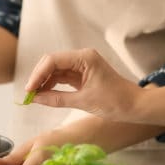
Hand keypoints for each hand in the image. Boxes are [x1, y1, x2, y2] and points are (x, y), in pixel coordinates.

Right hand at [25, 48, 141, 121]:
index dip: (38, 74)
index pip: (53, 61)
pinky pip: (61, 77)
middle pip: (51, 62)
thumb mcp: (83, 101)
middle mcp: (82, 58)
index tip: (29, 89)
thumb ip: (57, 99)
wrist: (135, 106)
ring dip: (43, 82)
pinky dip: (51, 85)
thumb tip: (35, 99)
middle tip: (29, 94)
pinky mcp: (81, 75)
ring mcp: (81, 66)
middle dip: (39, 77)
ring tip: (34, 96)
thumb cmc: (115, 102)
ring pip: (54, 70)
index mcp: (84, 58)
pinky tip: (44, 95)